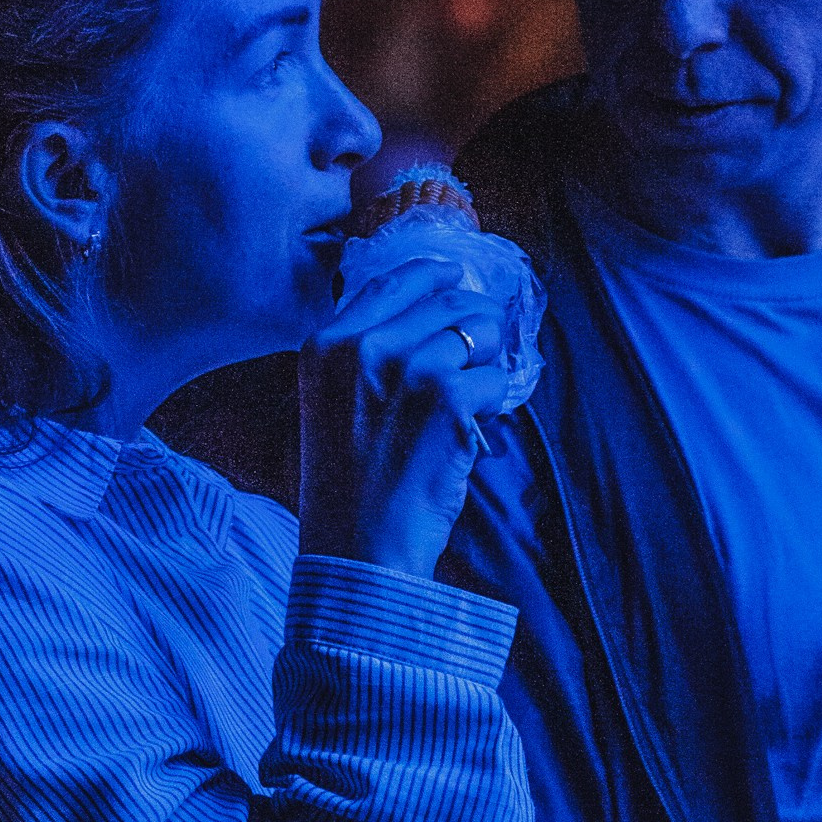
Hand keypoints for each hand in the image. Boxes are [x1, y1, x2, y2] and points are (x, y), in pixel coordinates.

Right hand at [299, 230, 540, 576]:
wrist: (359, 547)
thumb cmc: (348, 488)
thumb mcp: (331, 405)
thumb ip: (362, 358)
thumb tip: (424, 318)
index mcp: (325, 346)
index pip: (390, 282)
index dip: (432, 274)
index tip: (456, 275)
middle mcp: (364, 348)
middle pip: (445, 301)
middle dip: (477, 318)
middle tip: (490, 339)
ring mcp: (409, 369)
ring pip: (478, 334)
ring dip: (489, 360)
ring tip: (476, 394)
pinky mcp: (449, 399)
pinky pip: (496, 378)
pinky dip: (496, 402)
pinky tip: (476, 427)